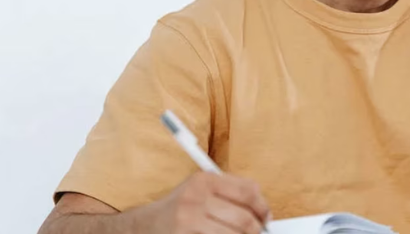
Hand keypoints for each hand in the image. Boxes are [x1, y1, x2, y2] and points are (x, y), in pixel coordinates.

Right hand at [148, 172, 270, 233]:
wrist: (143, 226)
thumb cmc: (180, 208)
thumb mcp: (201, 189)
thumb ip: (231, 191)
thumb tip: (263, 209)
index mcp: (204, 180)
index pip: (248, 191)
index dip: (263, 207)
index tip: (266, 218)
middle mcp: (196, 198)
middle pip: (244, 219)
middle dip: (256, 230)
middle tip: (258, 233)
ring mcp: (188, 220)